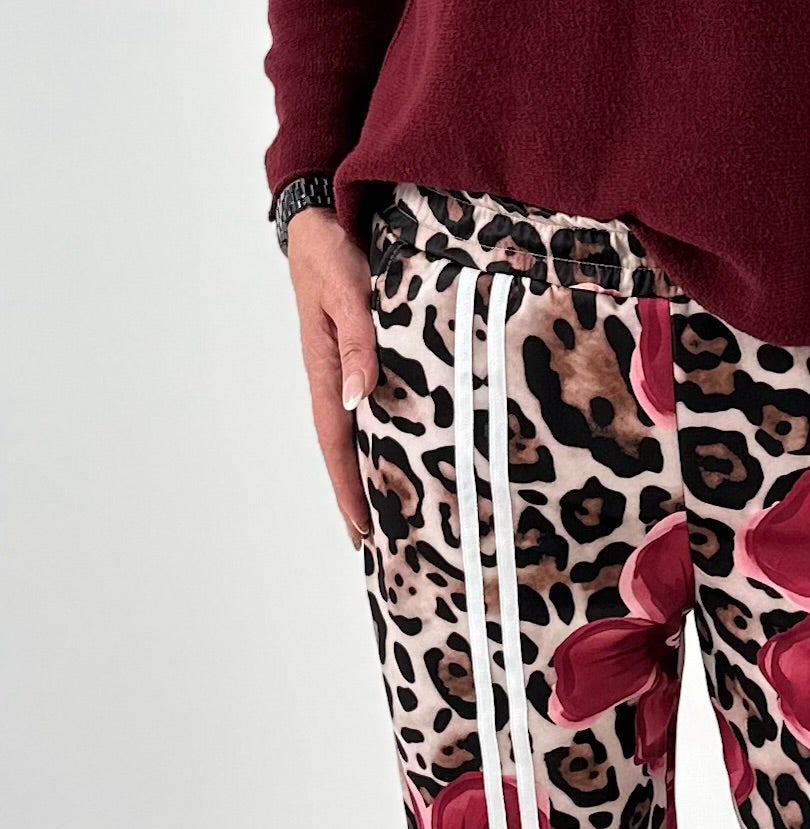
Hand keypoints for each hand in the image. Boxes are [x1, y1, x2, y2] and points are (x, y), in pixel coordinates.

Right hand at [285, 206, 379, 547]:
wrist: (324, 219)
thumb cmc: (333, 252)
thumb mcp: (347, 291)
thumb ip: (357, 341)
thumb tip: (360, 397)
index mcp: (326, 370)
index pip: (337, 442)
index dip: (349, 489)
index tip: (364, 531)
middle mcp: (336, 378)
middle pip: (346, 452)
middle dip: (359, 499)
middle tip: (377, 549)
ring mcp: (349, 371)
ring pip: (361, 435)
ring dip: (372, 477)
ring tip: (393, 520)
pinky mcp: (365, 358)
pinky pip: (377, 411)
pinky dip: (387, 442)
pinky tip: (405, 460)